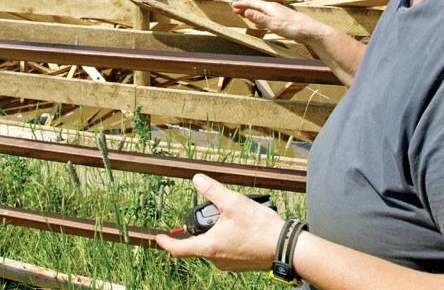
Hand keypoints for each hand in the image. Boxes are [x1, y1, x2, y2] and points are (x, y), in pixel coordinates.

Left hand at [155, 174, 284, 271]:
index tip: (159, 238)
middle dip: (203, 228)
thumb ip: (212, 190)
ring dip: (218, 232)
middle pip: (200, 243)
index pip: (180, 249)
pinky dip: (229, 238)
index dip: (167, 243)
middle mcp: (217, 259)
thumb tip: (197, 179)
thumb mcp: (233, 202)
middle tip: (214, 213)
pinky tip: (243, 227)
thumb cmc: (259, 227)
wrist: (284, 247)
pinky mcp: (240, 263)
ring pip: (215, 246)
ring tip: (234, 218)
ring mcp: (229, 263)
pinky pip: (227, 250)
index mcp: (210, 247)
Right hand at [232, 0, 323, 42]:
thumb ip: (259, 18)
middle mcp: (273, 8)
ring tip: (244, 14)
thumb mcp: (273, 24)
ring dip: (252, 13)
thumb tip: (246, 11)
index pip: (253, 4)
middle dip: (245, 7)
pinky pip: (266, 17)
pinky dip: (259, 18)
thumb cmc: (292, 27)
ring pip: (261, 11)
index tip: (233, 5)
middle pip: (256, 6)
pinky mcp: (282, 19)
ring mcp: (278, 13)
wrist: (309, 30)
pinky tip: (260, 23)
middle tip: (235, 9)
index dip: (242, 4)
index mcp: (270, 7)